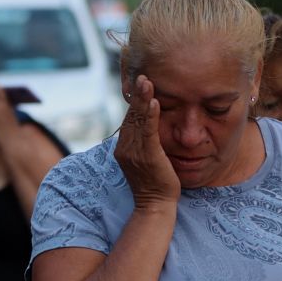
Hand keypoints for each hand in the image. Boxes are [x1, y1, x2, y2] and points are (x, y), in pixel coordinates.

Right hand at [114, 75, 180, 207]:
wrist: (156, 206)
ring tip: (146, 81)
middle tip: (141, 74)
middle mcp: (125, 148)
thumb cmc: (157, 184)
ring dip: (142, 99)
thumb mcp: (148, 160)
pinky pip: (148, 132)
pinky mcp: (147, 156)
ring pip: (137, 120)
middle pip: (130, 116)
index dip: (134, 101)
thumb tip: (151, 129)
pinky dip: (150, 115)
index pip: (129, 119)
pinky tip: (154, 101)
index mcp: (125, 148)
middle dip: (136, 94)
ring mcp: (134, 152)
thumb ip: (146, 144)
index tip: (139, 82)